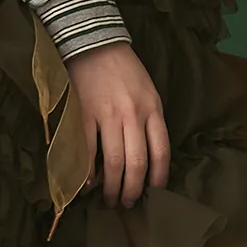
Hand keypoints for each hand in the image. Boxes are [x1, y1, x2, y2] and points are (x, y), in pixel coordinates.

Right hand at [67, 40, 170, 208]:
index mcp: (152, 108)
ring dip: (112, 187)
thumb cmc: (125, 69)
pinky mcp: (85, 114)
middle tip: (127, 203)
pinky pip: (88, 150)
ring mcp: (108, 115)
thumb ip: (149, 119)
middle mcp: (133, 114)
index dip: (158, 178)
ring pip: (114, 162)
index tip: (153, 193)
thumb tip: (147, 156)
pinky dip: (88, 172)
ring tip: (109, 199)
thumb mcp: (148, 90)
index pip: (161, 152)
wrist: (96, 43)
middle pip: (137, 163)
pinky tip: (87, 185)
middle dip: (133, 190)